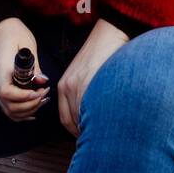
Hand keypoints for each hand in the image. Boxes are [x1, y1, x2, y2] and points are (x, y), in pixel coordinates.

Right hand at [0, 18, 50, 121]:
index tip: (39, 91)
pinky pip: (7, 106)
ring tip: (41, 101)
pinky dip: (20, 113)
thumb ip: (34, 64)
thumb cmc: (14, 33)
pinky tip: (33, 109)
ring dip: (26, 111)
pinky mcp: (0, 86)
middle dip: (30, 105)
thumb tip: (42, 81)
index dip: (24, 97)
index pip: (6, 92)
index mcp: (1, 69)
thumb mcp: (27, 44)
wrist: (1, 28)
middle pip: (8, 105)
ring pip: (8, 110)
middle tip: (45, 94)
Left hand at [57, 18, 129, 136]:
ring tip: (105, 133)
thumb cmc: (100, 52)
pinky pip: (93, 108)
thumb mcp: (83, 72)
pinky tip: (108, 121)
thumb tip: (89, 113)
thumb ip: (81, 91)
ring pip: (83, 117)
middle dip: (85, 132)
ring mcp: (79, 85)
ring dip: (92, 127)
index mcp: (64, 85)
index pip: (65, 118)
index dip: (75, 130)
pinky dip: (99, 118)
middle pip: (73, 120)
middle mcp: (68, 86)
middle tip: (97, 140)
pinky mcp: (91, 82)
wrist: (109, 33)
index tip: (86, 136)